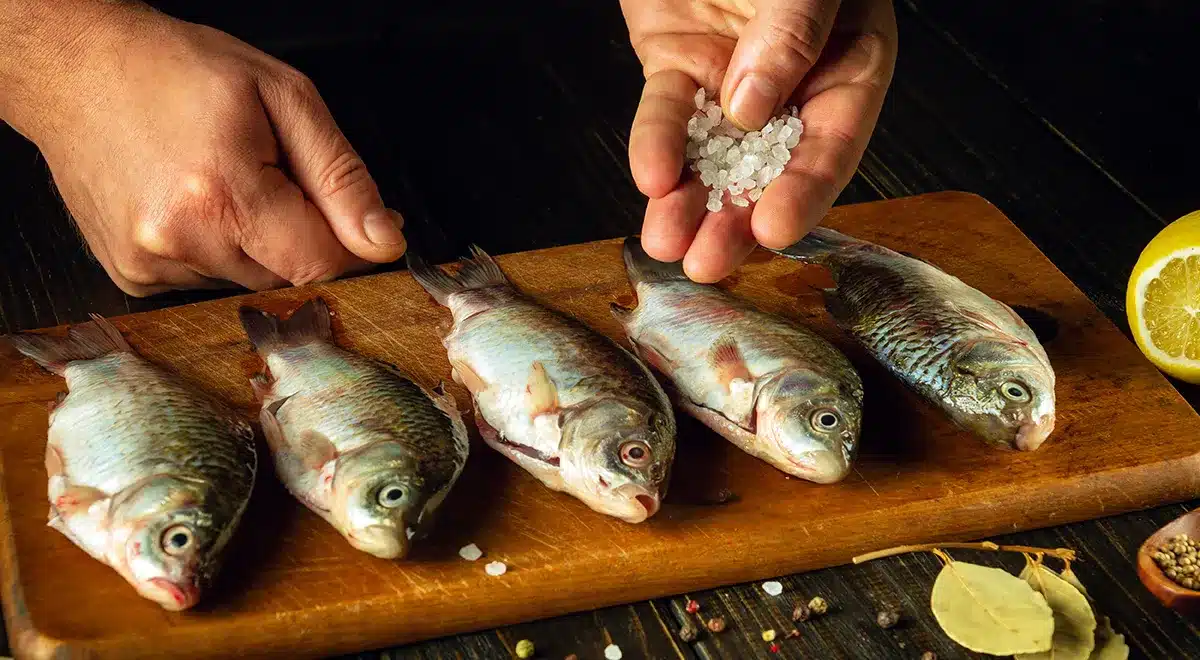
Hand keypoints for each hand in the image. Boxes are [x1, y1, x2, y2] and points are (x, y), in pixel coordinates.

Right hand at [5, 3, 405, 295]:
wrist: (75, 67)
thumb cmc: (177, 68)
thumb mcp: (284, 98)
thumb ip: (342, 178)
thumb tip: (383, 242)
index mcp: (223, 196)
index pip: (322, 263)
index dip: (351, 245)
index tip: (357, 220)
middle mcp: (180, 241)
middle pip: (287, 274)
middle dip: (298, 232)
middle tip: (272, 173)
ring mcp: (149, 265)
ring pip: (248, 279)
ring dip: (255, 240)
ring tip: (221, 179)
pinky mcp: (132, 276)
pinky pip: (206, 279)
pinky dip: (216, 247)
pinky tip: (193, 201)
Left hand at [621, 0, 896, 281]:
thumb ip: (793, 31)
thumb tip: (752, 108)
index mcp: (850, 63)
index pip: (834, 139)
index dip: (804, 190)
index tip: (772, 231)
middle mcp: (794, 82)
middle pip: (769, 164)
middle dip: (736, 216)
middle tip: (709, 262)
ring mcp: (734, 80)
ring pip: (713, 153)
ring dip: (690, 201)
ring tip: (668, 244)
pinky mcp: (680, 66)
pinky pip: (667, 115)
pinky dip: (657, 145)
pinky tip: (650, 181)